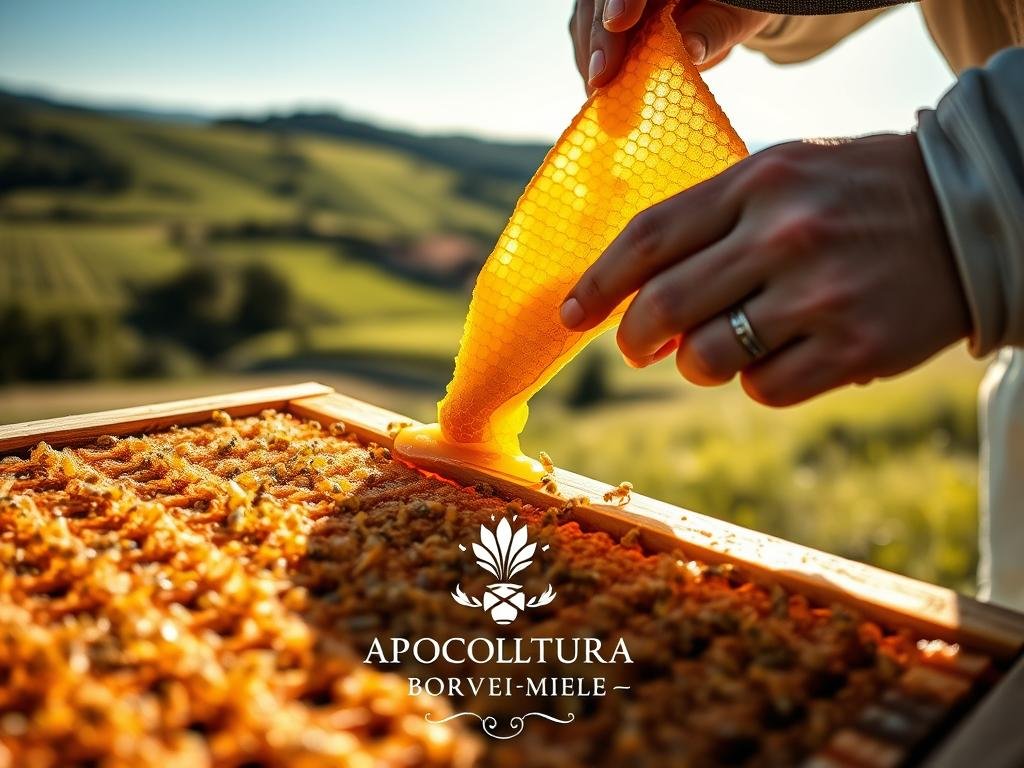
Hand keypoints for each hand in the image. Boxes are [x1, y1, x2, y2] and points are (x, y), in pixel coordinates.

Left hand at [559, 135, 971, 406]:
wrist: (967, 215)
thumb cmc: (852, 196)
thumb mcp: (780, 176)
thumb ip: (707, 227)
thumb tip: (635, 305)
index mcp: (756, 182)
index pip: (648, 239)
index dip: (598, 283)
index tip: (570, 314)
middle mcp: (783, 236)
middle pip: (662, 308)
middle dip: (634, 339)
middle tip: (637, 346)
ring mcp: (818, 295)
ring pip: (705, 359)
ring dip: (698, 362)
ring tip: (725, 344)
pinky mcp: (852, 349)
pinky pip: (762, 389)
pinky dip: (755, 381)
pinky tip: (780, 355)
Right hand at [569, 0, 772, 91]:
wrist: (725, 8)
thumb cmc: (737, 7)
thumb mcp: (738, 16)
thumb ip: (714, 29)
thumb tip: (689, 49)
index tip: (618, 23)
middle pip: (600, 0)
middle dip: (600, 38)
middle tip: (601, 78)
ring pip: (586, 18)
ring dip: (591, 57)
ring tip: (599, 94)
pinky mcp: (601, 13)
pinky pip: (585, 34)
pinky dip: (591, 64)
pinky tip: (599, 90)